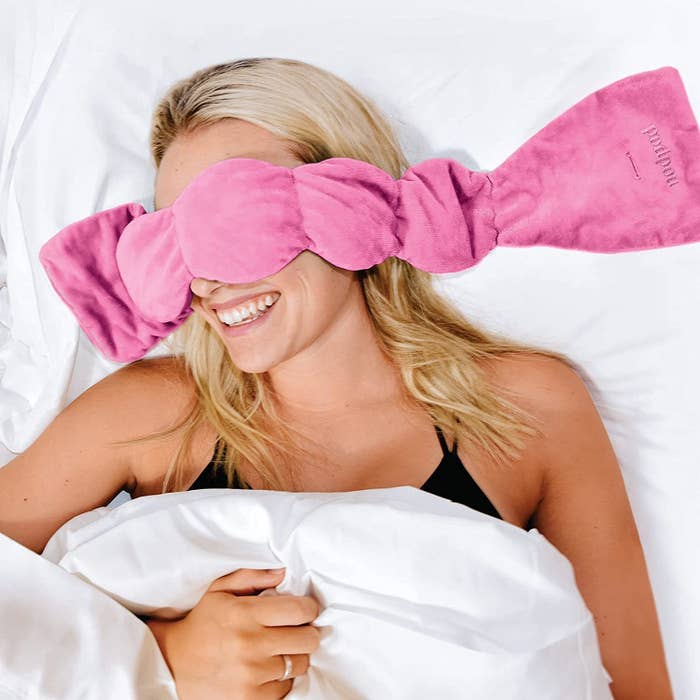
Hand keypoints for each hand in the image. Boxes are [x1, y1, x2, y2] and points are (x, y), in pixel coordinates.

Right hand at [146, 567, 320, 699]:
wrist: (172, 665)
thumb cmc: (202, 623)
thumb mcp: (220, 590)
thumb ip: (253, 577)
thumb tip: (283, 573)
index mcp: (245, 613)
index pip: (300, 610)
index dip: (309, 609)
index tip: (304, 610)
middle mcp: (250, 644)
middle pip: (308, 639)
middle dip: (305, 632)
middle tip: (294, 631)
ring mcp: (251, 675)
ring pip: (300, 665)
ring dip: (293, 657)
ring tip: (276, 651)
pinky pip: (286, 688)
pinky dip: (280, 680)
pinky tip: (265, 671)